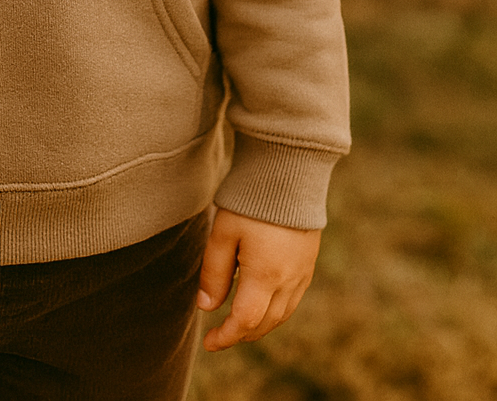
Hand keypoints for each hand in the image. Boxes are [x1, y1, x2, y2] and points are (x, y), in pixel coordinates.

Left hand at [197, 207, 319, 350]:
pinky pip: (292, 300)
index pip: (245, 321)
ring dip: (259, 325)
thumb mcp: (223, 233)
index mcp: (266, 275)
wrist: (290, 172)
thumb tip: (207, 308)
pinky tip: (260, 303)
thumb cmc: (251, 200)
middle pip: (265, 323)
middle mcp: (289, 280)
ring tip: (236, 322)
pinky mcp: (308, 263)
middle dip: (241, 334)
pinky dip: (274, 311)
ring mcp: (302, 273)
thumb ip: (214, 273)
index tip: (209, 342)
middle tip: (219, 335)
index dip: (226, 336)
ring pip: (281, 315)